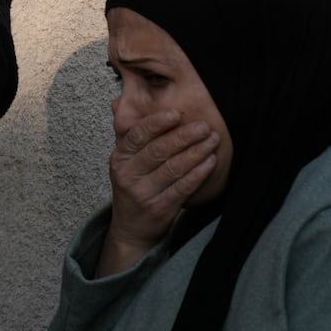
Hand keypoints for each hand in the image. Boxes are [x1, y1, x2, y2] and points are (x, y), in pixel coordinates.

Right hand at [97, 109, 220, 274]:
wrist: (131, 228)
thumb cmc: (132, 188)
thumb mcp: (123, 162)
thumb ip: (127, 135)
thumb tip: (118, 102)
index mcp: (119, 158)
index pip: (137, 135)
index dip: (157, 123)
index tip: (177, 113)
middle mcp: (128, 175)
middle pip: (158, 150)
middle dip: (184, 136)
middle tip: (204, 126)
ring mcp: (143, 193)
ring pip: (173, 168)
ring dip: (196, 152)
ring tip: (212, 140)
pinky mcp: (160, 208)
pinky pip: (183, 187)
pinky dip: (199, 173)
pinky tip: (211, 162)